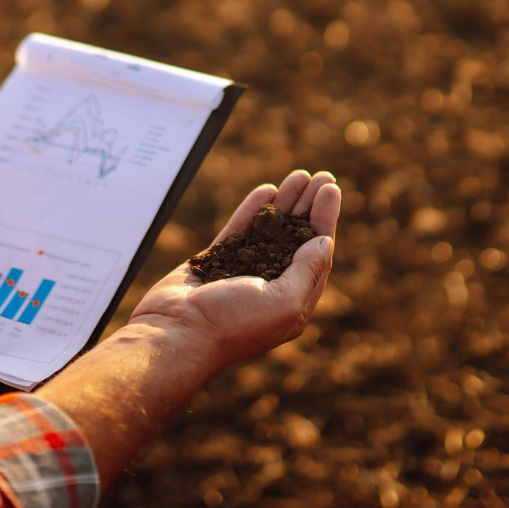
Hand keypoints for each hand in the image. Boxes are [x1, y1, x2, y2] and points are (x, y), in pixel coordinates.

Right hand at [127, 170, 340, 372]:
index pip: (317, 253)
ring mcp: (243, 271)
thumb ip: (306, 271)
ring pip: (270, 229)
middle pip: (297, 238)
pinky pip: (240, 229)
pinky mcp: (217, 260)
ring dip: (286, 202)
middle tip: (322, 176)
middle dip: (310, 206)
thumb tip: (324, 241)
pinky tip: (267, 190)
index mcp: (292, 301)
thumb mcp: (283, 302)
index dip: (325, 219)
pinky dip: (254, 209)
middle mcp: (271, 286)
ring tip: (299, 175)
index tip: (331, 190)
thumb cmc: (231, 324)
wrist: (177, 332)